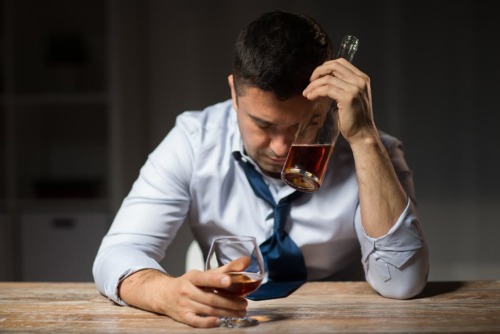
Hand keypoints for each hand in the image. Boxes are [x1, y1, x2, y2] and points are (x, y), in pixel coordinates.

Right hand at [118, 257, 249, 327]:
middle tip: (244, 303)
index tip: (229, 280)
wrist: (164, 294)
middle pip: (211, 298)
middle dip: (230, 302)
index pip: (205, 277)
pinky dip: (208, 323)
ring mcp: (185, 305)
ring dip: (226, 312)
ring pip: (208, 310)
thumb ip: (227, 268)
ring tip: (241, 312)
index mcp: (193, 277)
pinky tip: (220, 322)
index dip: (217, 279)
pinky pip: (196, 322)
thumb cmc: (190, 283)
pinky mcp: (184, 317)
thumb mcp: (205, 274)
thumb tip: (246, 261)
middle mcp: (187, 290)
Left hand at [302, 58, 376, 144]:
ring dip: (313, 85)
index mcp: (362, 78)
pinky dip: (316, 92)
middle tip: (309, 82)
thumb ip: (343, 85)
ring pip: (327, 79)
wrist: (362, 133)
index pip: (341, 63)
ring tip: (307, 94)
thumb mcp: (352, 96)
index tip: (316, 76)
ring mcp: (355, 88)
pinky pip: (326, 89)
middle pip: (334, 66)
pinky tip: (311, 97)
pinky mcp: (348, 98)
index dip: (325, 66)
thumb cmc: (355, 118)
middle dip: (318, 72)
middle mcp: (360, 81)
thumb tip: (324, 79)